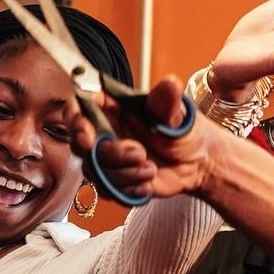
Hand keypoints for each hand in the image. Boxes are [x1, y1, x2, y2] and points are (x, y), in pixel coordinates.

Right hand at [68, 75, 225, 201]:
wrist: (198, 163)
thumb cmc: (184, 131)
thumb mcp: (177, 114)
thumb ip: (167, 101)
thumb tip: (170, 83)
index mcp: (112, 108)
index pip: (78, 108)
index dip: (75, 122)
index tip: (88, 139)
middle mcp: (104, 132)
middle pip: (81, 145)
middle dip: (111, 154)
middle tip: (140, 153)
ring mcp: (107, 158)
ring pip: (96, 171)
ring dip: (126, 173)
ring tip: (151, 168)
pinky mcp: (114, 181)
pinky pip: (108, 190)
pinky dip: (129, 188)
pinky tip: (147, 181)